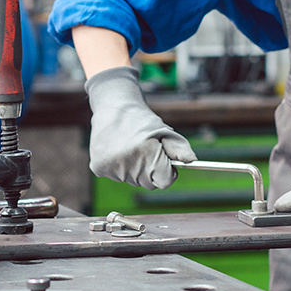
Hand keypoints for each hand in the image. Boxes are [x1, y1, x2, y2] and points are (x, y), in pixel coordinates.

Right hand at [85, 66, 196, 188]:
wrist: (114, 107)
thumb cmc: (143, 121)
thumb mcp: (165, 131)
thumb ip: (180, 148)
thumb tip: (191, 161)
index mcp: (148, 154)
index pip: (165, 182)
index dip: (168, 172)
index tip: (166, 163)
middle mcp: (129, 163)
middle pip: (149, 183)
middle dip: (152, 170)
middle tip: (146, 150)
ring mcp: (112, 167)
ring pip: (132, 181)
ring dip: (135, 169)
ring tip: (131, 148)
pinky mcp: (99, 168)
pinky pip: (117, 177)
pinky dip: (120, 167)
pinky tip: (118, 151)